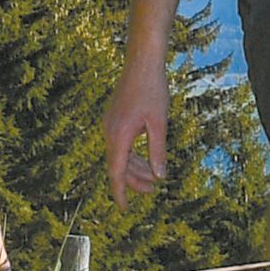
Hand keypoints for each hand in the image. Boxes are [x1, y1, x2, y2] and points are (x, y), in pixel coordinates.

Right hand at [102, 56, 169, 202]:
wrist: (142, 61)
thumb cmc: (152, 90)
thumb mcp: (159, 123)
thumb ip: (158, 151)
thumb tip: (159, 177)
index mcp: (118, 136)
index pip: (116, 172)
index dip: (121, 192)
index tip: (125, 208)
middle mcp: (110, 132)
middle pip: (118, 165)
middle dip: (134, 180)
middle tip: (153, 189)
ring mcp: (111, 124)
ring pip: (120, 154)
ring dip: (135, 167)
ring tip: (153, 176)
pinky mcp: (115, 117)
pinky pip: (121, 143)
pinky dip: (133, 153)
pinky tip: (146, 156)